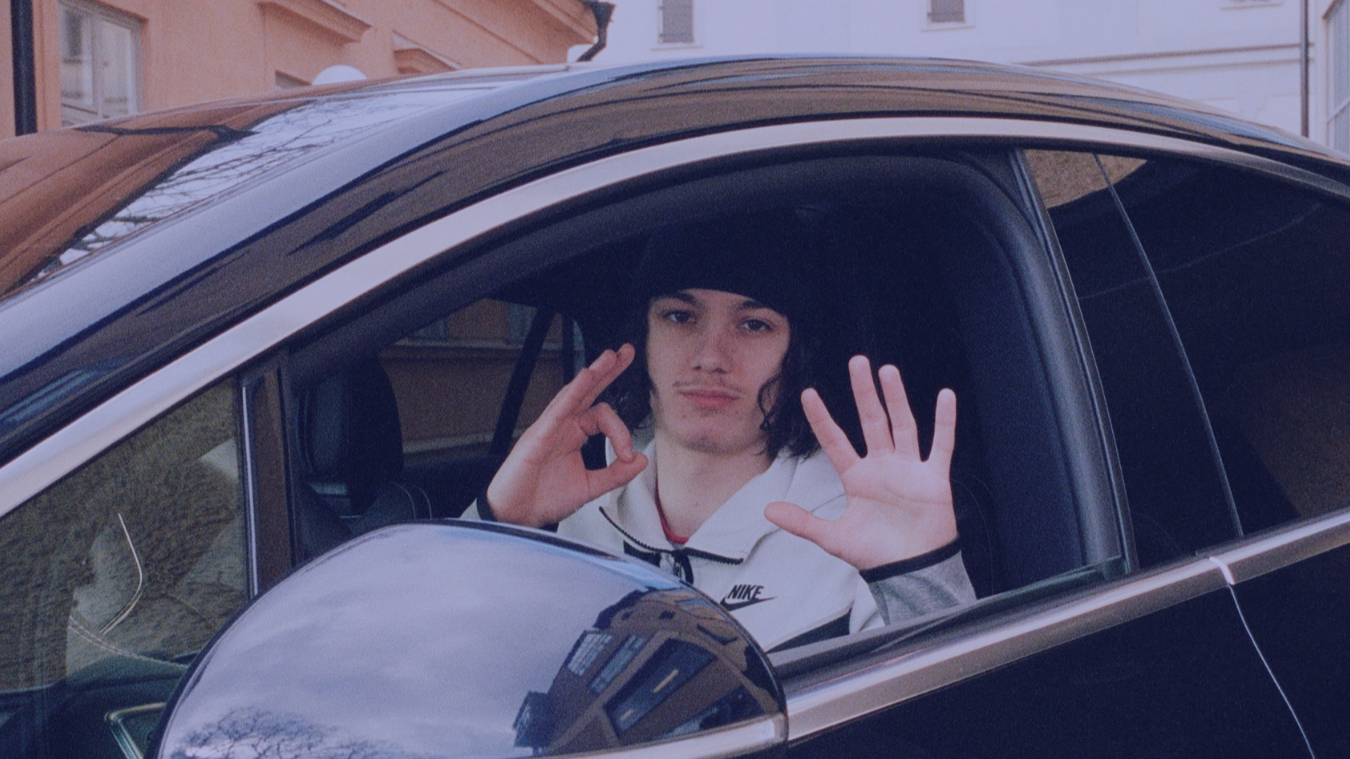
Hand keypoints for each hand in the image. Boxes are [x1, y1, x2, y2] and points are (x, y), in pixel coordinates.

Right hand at [485, 345, 647, 527]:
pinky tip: (585, 377)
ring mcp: (549, 428)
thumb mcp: (589, 486)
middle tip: (627, 352)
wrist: (517, 516)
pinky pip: (557, 410)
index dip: (621, 432)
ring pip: (573, 394)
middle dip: (608, 371)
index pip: (603, 417)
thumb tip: (641, 459)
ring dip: (593, 374)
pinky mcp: (537, 436)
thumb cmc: (544, 498)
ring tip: (611, 357)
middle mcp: (562, 425)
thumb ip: (615, 474)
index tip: (628, 456)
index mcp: (574, 434)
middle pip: (588, 391)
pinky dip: (572, 393)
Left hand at [764, 356, 957, 569]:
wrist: (912, 571)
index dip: (822, 418)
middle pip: (872, 421)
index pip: (836, 441)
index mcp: (857, 478)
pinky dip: (945, 422)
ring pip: (903, 425)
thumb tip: (767, 511)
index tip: (808, 394)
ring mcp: (909, 469)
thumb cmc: (876, 554)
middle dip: (864, 393)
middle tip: (858, 362)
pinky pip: (941, 444)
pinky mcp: (934, 477)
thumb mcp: (834, 538)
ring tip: (888, 371)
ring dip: (896, 399)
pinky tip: (945, 397)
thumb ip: (802, 523)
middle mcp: (882, 467)